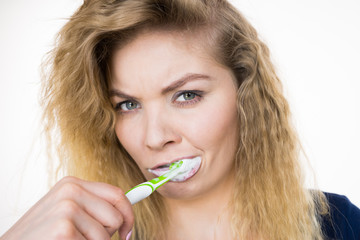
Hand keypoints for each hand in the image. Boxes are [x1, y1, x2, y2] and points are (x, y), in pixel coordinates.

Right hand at [1, 176, 133, 239]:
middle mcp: (71, 190)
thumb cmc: (41, 235)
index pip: (116, 194)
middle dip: (109, 234)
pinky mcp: (63, 228)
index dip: (128, 214)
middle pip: (116, 215)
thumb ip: (92, 207)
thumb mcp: (66, 213)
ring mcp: (67, 208)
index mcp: (73, 184)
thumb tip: (125, 214)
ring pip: (106, 234)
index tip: (127, 230)